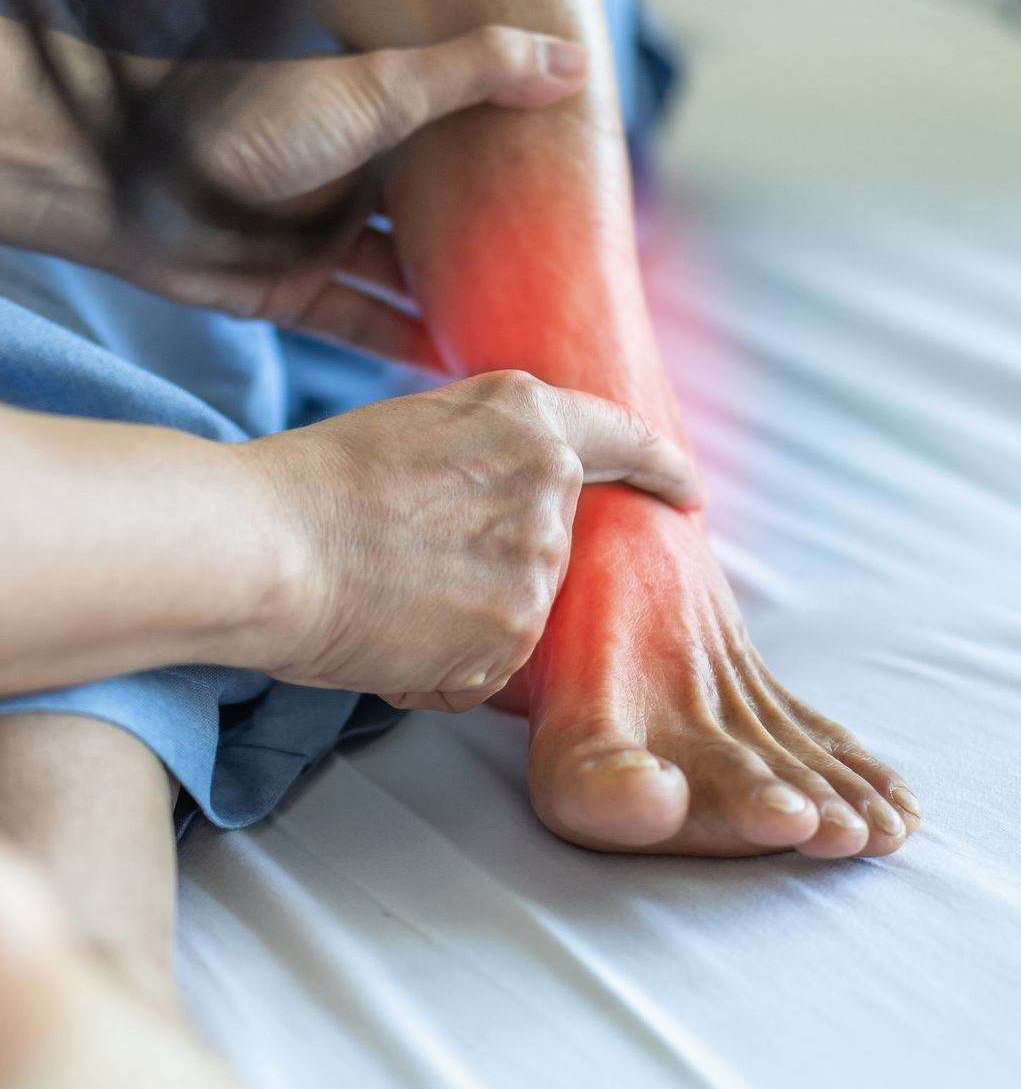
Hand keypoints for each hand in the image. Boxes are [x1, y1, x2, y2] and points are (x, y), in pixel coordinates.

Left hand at [0, 20, 588, 365]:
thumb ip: (473, 78)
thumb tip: (574, 67)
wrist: (137, 181)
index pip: (458, 152)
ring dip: (450, 309)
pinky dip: (402, 345)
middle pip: (435, 227)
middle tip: (552, 291)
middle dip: (487, 256)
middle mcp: (353, 184)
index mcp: (376, 125)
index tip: (567, 212)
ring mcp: (324, 242)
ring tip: (516, 338)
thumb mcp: (382, 91)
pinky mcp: (296, 294)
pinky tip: (454, 365)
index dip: (508, 178)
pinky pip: (362, 325)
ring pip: (403, 284)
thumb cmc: (253, 122)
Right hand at [246, 370, 704, 710]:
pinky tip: (389, 638)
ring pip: (518, 617)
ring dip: (462, 623)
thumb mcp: (416, 428)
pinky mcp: (514, 636)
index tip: (687, 491)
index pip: (622, 441)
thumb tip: (515, 492)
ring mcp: (538, 566)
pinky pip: (487, 670)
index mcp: (526, 418)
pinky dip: (442, 670)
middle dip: (499, 570)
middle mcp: (550, 486)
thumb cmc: (312, 486)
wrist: (265, 545)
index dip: (660, 467)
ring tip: (388, 599)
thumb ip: (489, 451)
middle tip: (415, 566)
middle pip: (554, 550)